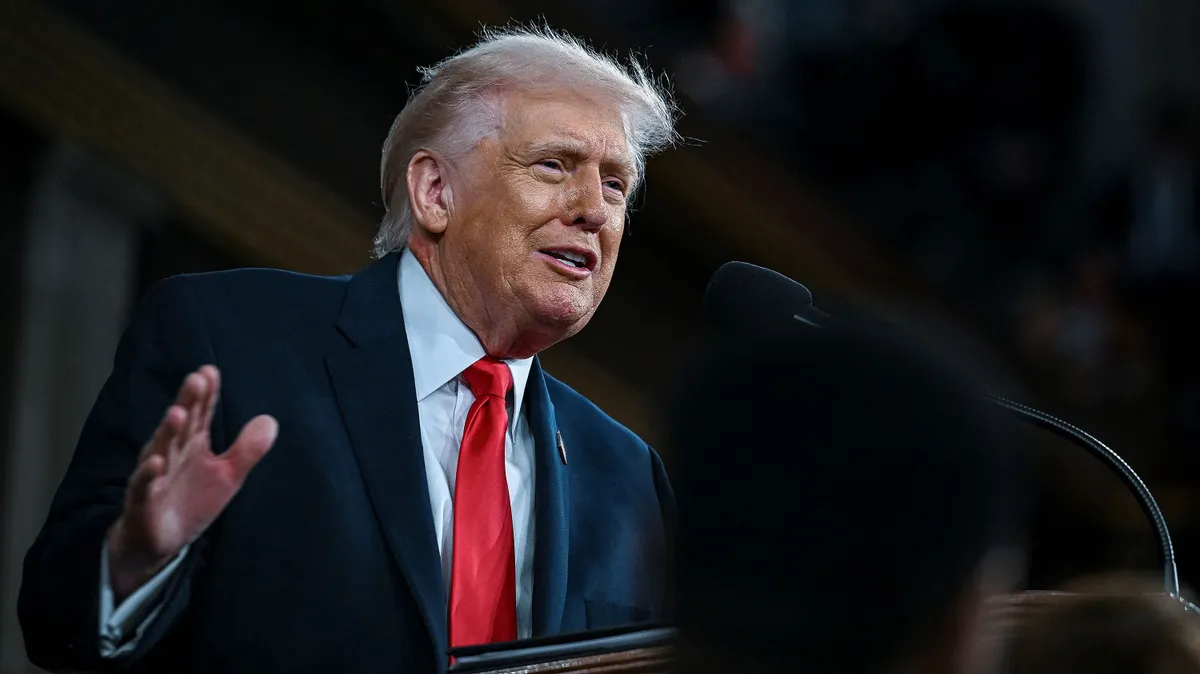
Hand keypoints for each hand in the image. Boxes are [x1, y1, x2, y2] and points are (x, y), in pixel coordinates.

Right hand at [106, 365, 276, 600]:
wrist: (159, 541)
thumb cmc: (192, 500)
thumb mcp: (228, 475)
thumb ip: (247, 449)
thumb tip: (271, 420)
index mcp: (192, 444)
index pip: (200, 414)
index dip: (206, 394)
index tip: (210, 371)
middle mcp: (171, 453)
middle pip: (181, 424)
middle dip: (188, 402)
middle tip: (196, 379)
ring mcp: (155, 476)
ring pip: (160, 449)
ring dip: (168, 431)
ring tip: (178, 412)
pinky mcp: (143, 502)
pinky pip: (144, 486)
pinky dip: (149, 474)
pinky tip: (156, 461)